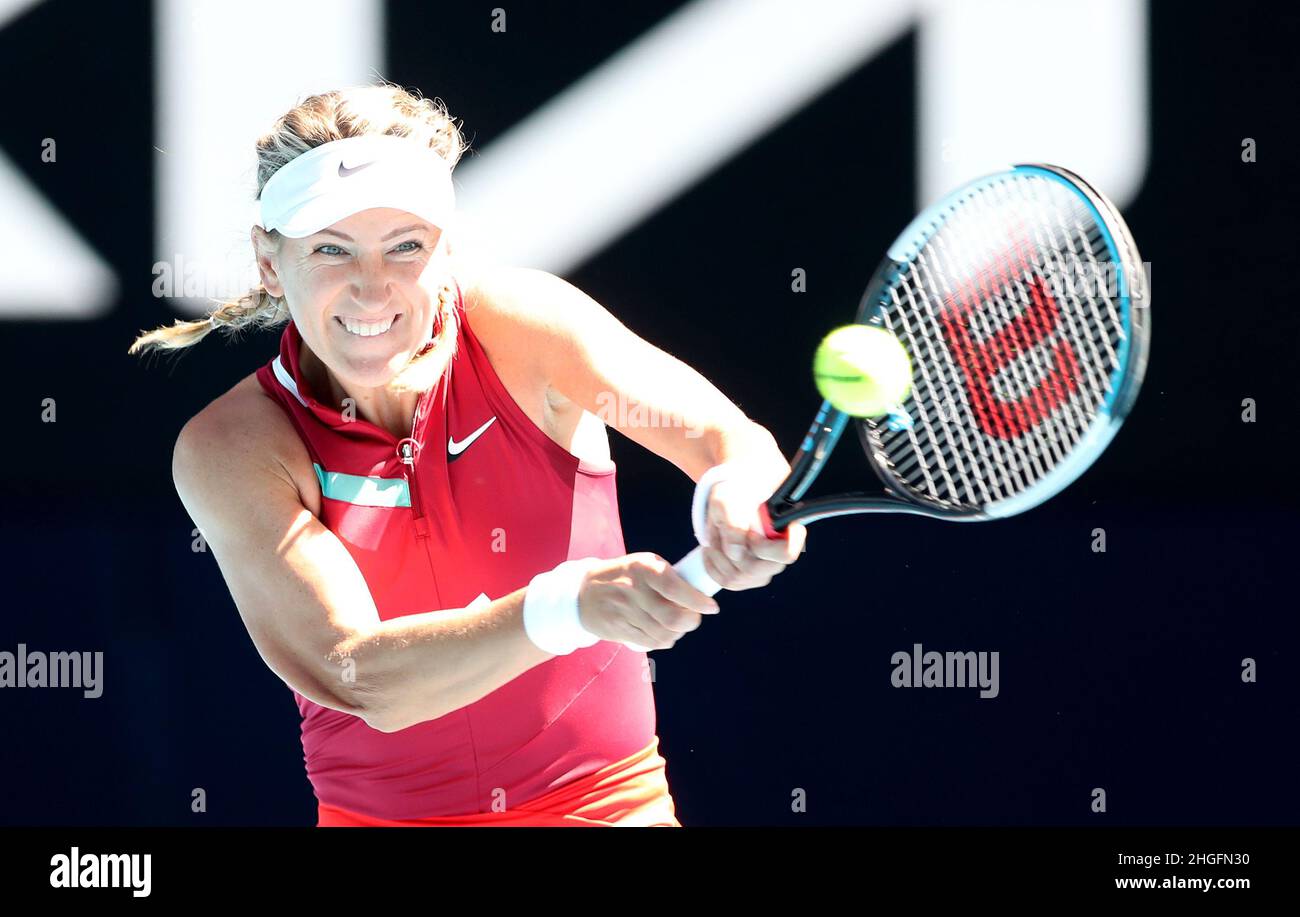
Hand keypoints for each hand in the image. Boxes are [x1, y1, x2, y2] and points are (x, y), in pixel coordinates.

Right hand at [577, 553, 719, 650]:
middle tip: (695, 617)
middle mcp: (632, 590)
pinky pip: (650, 643)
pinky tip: (665, 633)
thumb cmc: (624, 576)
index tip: (711, 607)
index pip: (674, 588)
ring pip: (663, 634)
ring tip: (680, 625)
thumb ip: (668, 576)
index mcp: (642, 568)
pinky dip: (664, 641)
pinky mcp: (618, 630)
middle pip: (672, 617)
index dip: (697, 601)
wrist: (583, 592)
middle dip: (691, 621)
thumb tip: (700, 594)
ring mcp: (624, 613)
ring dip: (679, 633)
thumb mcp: (643, 563)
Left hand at [699, 476, 806, 590]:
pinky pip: (725, 582)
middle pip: (753, 569)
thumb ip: (734, 523)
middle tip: (722, 528)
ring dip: (718, 554)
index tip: (751, 531)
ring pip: (736, 577)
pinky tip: (712, 546)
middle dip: (729, 550)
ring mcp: (763, 573)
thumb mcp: (728, 500)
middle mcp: (778, 558)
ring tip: (716, 533)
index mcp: (785, 533)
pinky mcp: (747, 580)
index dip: (765, 547)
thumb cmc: (735, 496)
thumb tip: (737, 553)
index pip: (787, 553)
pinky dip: (712, 563)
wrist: (732, 501)